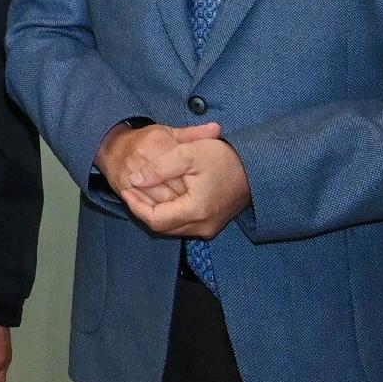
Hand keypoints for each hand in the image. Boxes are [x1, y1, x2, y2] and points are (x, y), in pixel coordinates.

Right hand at [97, 119, 199, 211]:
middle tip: (199, 204)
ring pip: (159, 201)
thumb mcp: (170, 132)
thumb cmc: (146, 141)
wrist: (112, 147)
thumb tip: (217, 129)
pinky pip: (146, 207)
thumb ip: (194, 134)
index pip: (181, 168)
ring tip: (187, 211)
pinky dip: (160, 213)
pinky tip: (172, 214)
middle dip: (186, 198)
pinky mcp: (124, 189)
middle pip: (171, 187)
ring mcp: (132, 177)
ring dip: (175, 209)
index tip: (206, 188)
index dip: (195, 182)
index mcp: (158, 143)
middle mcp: (143, 160)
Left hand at [112, 126, 248, 239]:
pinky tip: (161, 196)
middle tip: (131, 189)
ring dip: (155, 212)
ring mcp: (209, 228)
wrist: (256, 167)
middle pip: (162, 227)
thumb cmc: (224, 157)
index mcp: (196, 211)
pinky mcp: (212, 225)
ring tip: (142, 191)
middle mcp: (203, 226)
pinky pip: (183, 224)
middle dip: (142, 209)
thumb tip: (135, 180)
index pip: (155, 219)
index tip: (126, 188)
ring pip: (172, 227)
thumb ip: (159, 168)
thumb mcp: (187, 153)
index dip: (136, 205)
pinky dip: (168, 213)